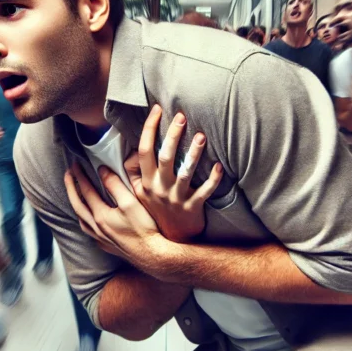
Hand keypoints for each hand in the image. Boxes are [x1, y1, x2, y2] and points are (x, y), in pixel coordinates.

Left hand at [64, 162, 166, 274]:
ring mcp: (100, 239)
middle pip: (77, 205)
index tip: (75, 165)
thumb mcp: (131, 202)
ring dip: (76, 206)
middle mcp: (96, 228)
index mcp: (100, 215)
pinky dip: (85, 222)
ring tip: (75, 196)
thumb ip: (115, 185)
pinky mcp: (106, 246)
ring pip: (81, 220)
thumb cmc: (144, 228)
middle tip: (67, 175)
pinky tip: (90, 220)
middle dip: (71, 188)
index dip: (80, 176)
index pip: (86, 191)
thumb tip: (102, 171)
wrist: (152, 255)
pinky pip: (89, 232)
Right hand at [125, 105, 221, 241]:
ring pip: (185, 172)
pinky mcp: (192, 208)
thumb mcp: (139, 194)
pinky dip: (213, 180)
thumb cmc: (157, 211)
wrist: (170, 241)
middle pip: (164, 157)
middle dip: (172, 135)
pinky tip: (219, 166)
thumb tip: (132, 151)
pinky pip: (204, 192)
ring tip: (201, 136)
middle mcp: (158, 188)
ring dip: (193, 153)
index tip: (157, 109)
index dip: (149, 128)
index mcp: (145, 181)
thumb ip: (135, 173)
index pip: (144, 151)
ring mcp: (175, 198)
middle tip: (181, 116)